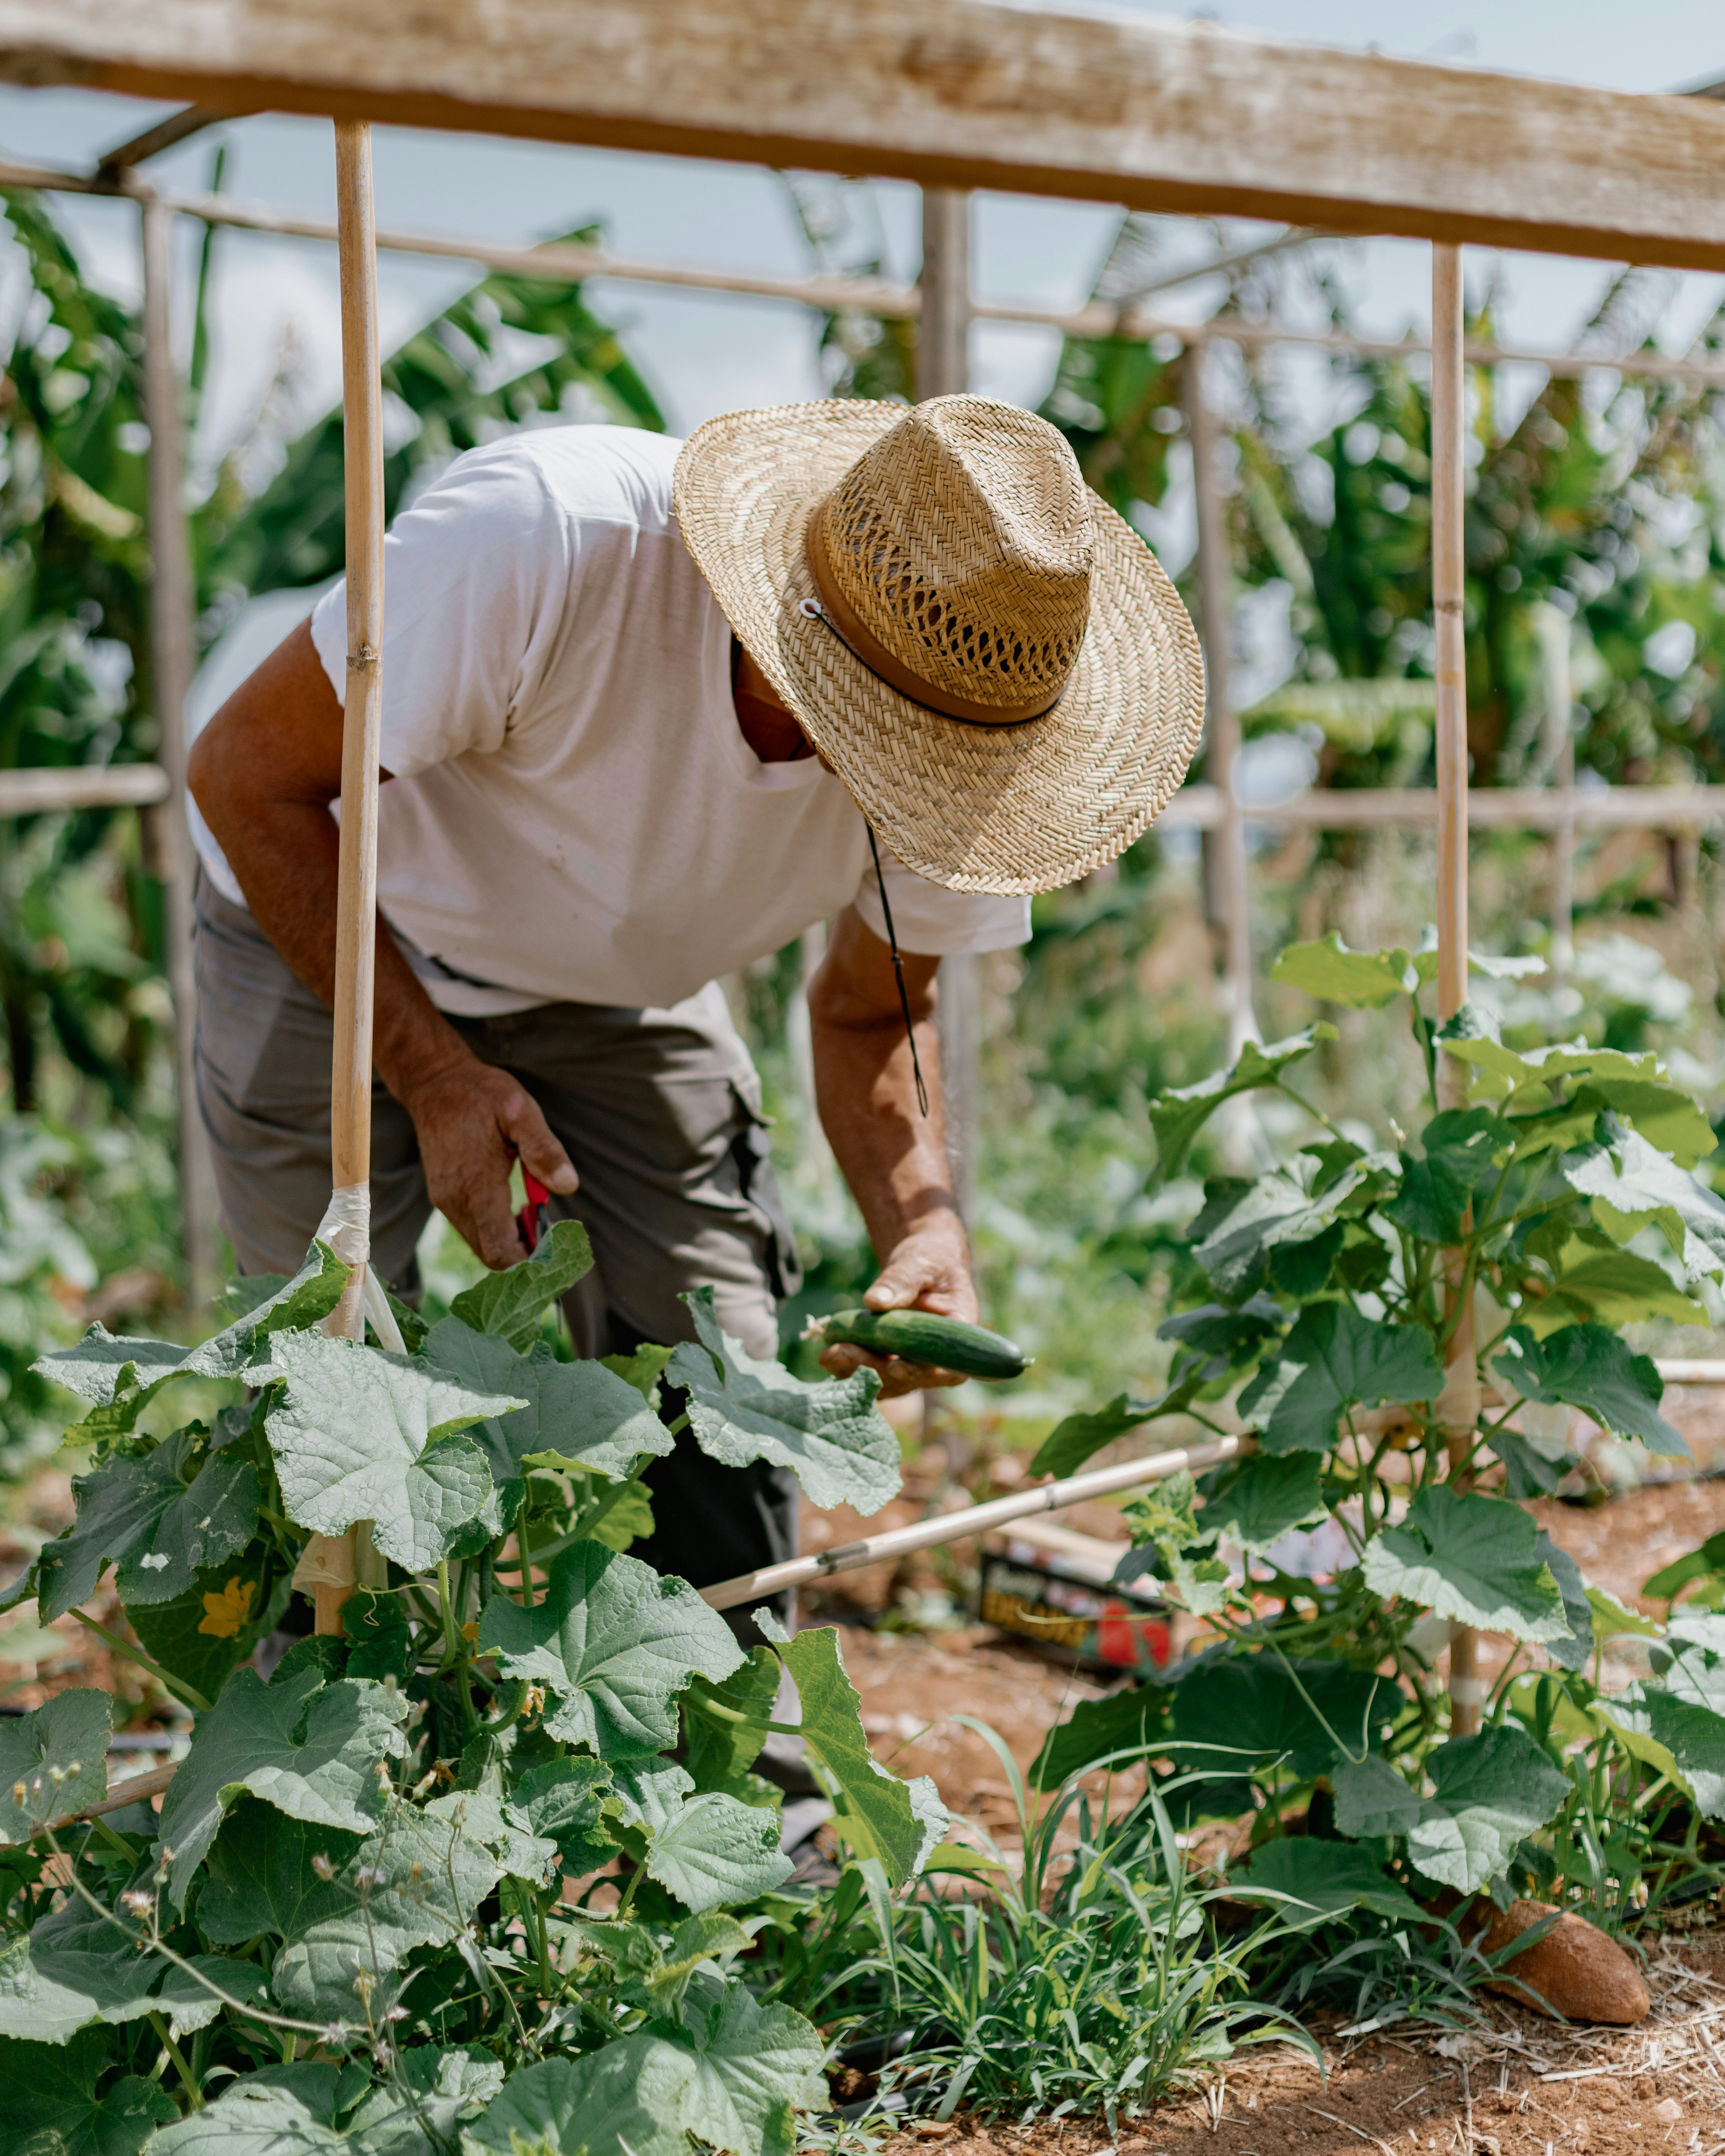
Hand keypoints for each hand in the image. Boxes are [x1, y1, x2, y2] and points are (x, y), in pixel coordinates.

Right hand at [400, 1057, 577, 1269]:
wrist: (434, 1084)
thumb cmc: (481, 1095)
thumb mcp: (519, 1111)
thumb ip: (543, 1150)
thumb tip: (567, 1186)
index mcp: (477, 1187)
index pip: (501, 1251)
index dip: (531, 1261)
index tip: (556, 1248)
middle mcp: (456, 1202)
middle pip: (492, 1256)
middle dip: (525, 1254)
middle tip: (551, 1234)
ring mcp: (446, 1201)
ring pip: (482, 1246)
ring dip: (511, 1242)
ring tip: (536, 1218)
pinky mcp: (444, 1197)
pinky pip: (473, 1230)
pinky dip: (496, 1231)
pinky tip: (516, 1210)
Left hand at [817, 1215, 976, 1398]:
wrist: (919, 1263)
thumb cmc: (929, 1260)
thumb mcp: (919, 1263)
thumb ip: (901, 1281)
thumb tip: (875, 1301)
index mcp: (959, 1338)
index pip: (948, 1368)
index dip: (922, 1373)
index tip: (895, 1365)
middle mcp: (938, 1359)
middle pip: (910, 1380)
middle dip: (876, 1370)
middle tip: (842, 1352)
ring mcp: (914, 1364)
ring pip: (887, 1382)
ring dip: (858, 1372)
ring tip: (829, 1354)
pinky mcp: (891, 1362)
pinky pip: (871, 1374)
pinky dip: (850, 1367)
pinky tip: (830, 1354)